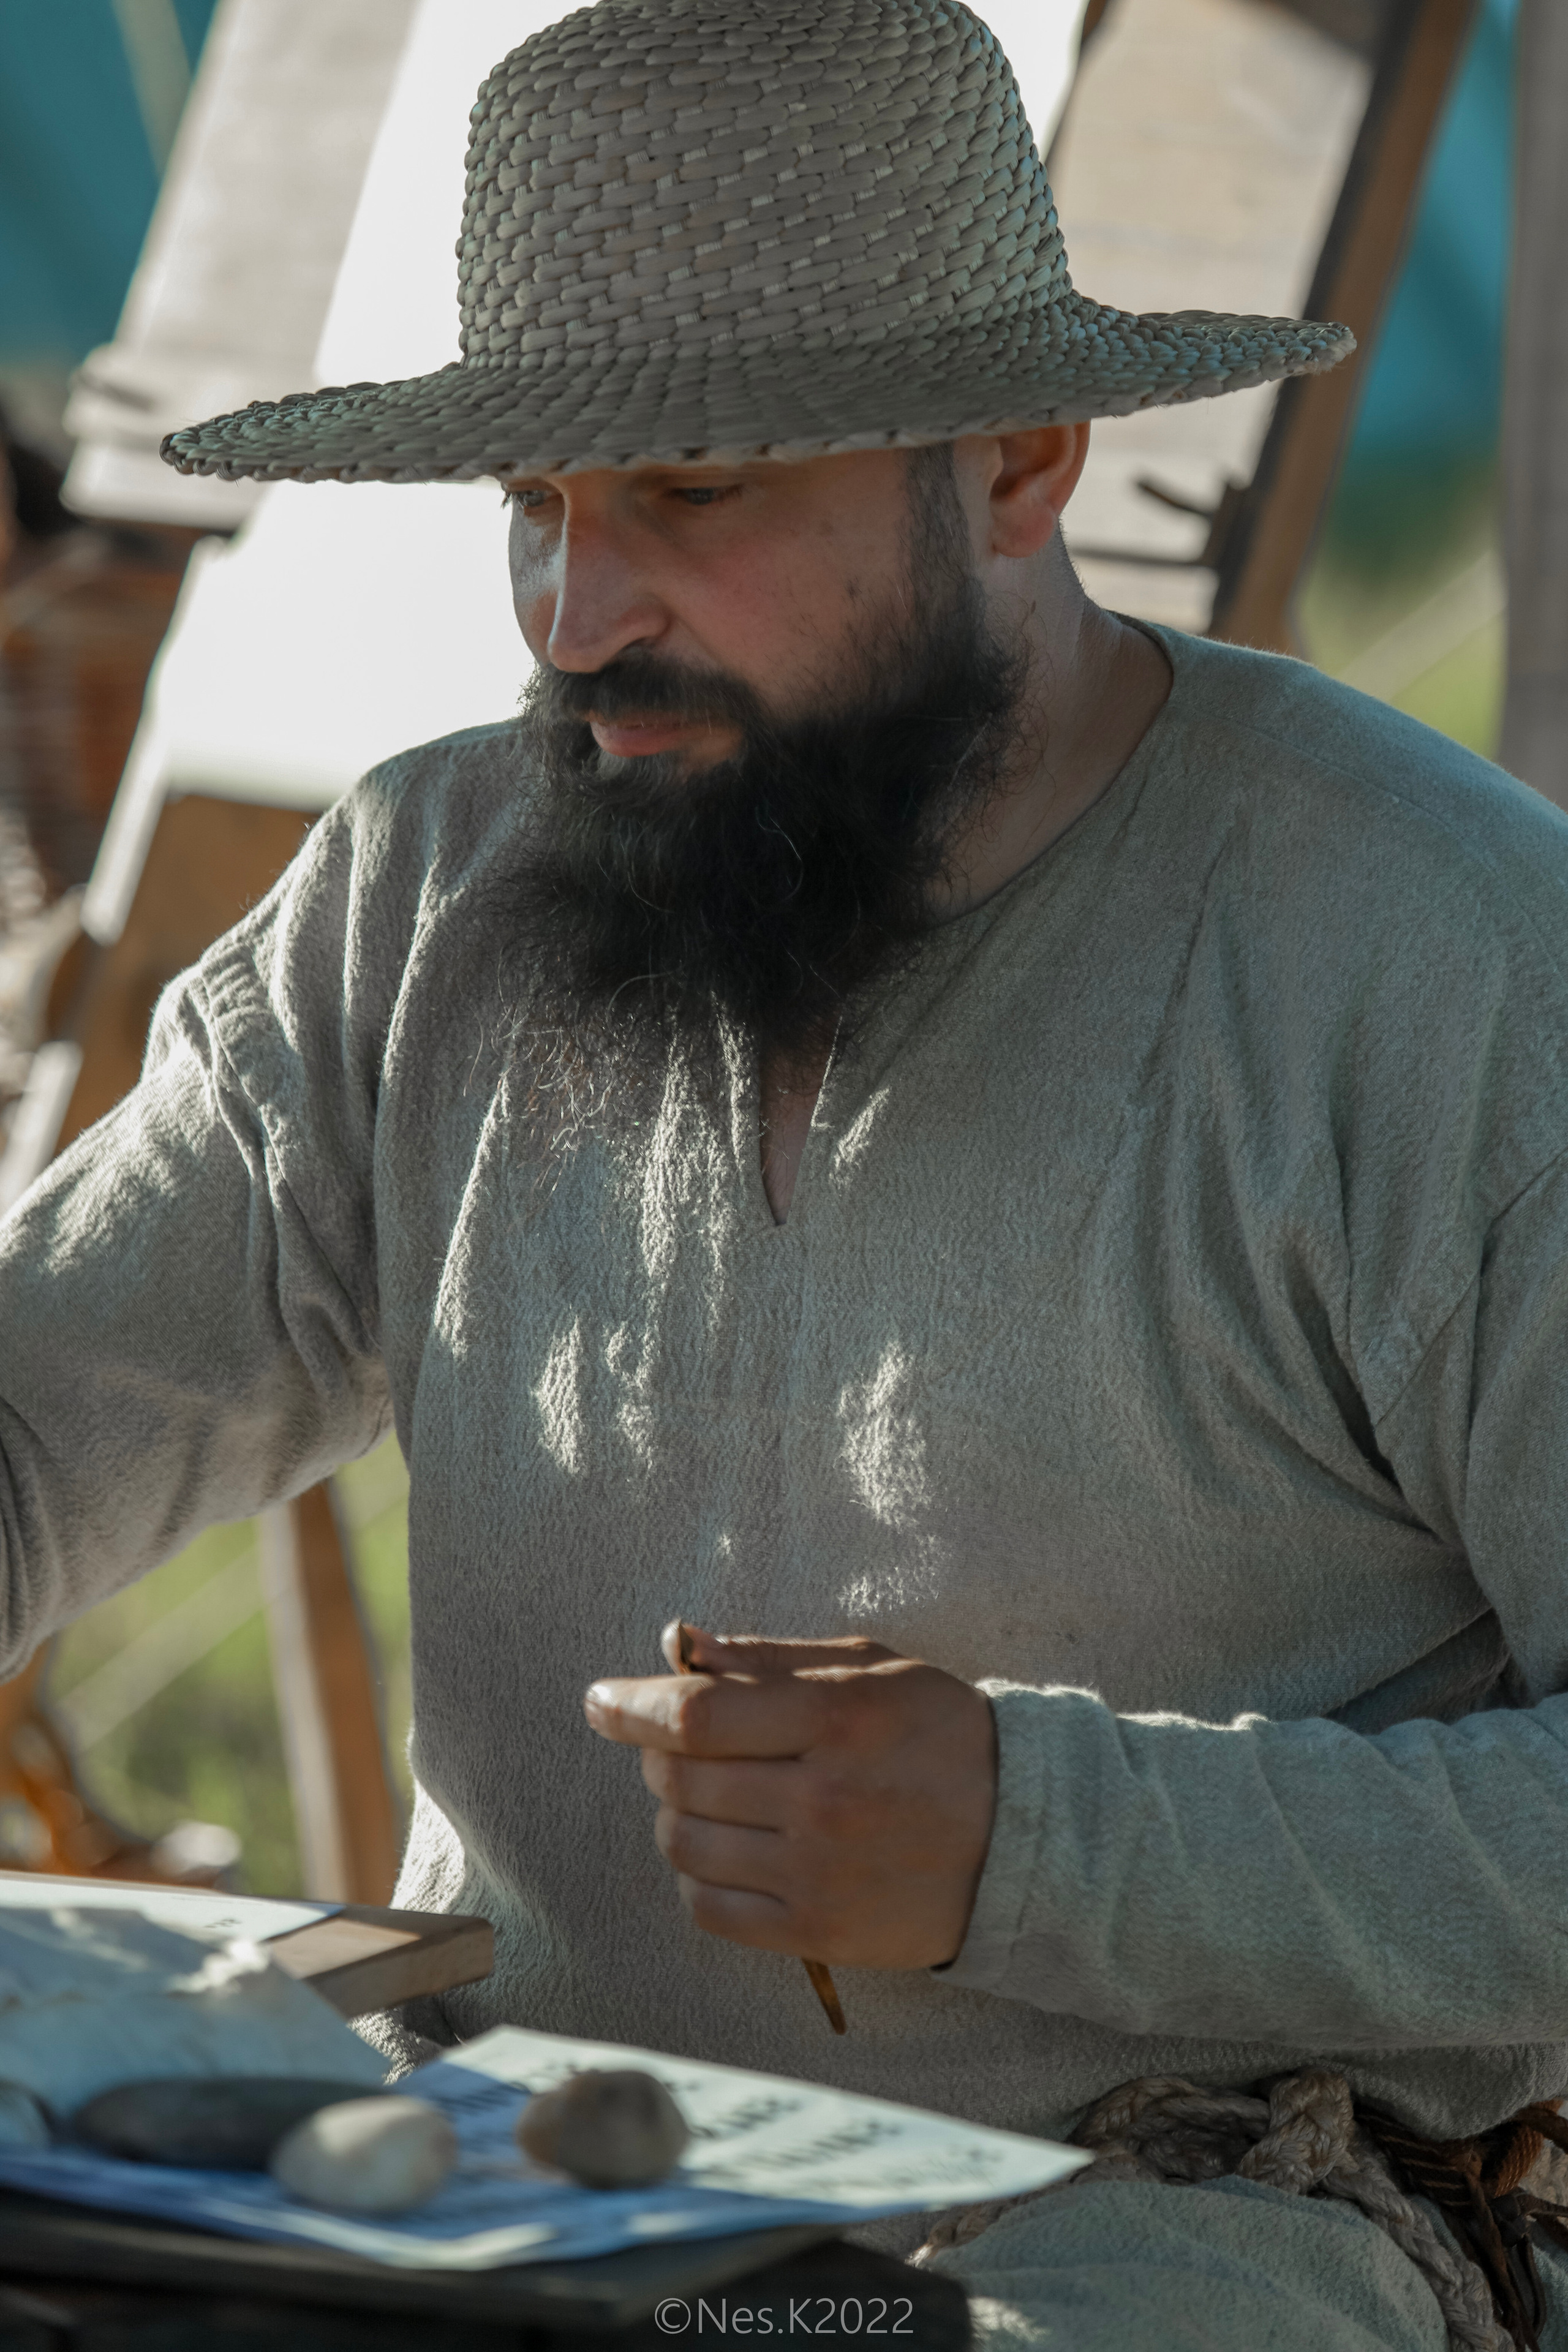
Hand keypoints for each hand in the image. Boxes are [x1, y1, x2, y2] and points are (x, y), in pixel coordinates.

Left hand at [583, 1625, 997, 1969]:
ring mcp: (817, 1875)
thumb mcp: (869, 1669)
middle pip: (681, 1781)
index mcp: (837, 1720)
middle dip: (659, 1756)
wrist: (1022, 1836)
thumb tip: (681, 1645)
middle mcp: (823, 1800)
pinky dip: (697, 1876)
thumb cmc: (938, 1735)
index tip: (600, 1701)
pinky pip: (709, 1909)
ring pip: (684, 1844)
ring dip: (675, 1815)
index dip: (632, 1706)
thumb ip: (769, 1658)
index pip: (697, 1717)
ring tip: (709, 1797)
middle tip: (681, 1744)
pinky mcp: (817, 1934)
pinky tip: (728, 1850)